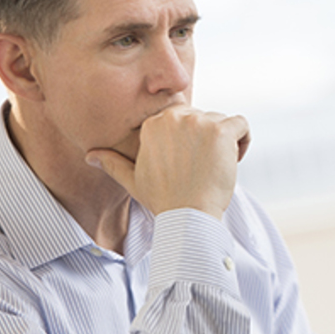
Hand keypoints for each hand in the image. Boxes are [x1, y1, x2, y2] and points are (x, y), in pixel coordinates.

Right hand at [85, 105, 250, 217]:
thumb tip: (90, 156)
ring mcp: (198, 122)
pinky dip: (244, 140)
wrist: (187, 216)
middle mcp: (174, 117)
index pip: (183, 118)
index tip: (191, 162)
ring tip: (217, 168)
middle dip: (208, 141)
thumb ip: (113, 163)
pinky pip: (242, 124)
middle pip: (204, 118)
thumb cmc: (163, 200)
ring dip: (226, 143)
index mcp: (153, 124)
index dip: (190, 140)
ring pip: (223, 121)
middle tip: (204, 169)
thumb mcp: (133, 180)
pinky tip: (235, 160)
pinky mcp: (221, 131)